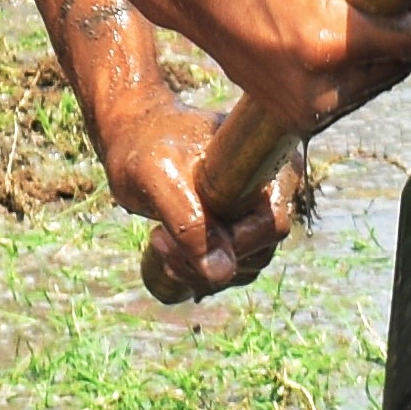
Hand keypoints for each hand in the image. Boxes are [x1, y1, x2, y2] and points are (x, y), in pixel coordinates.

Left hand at [94, 86, 302, 298]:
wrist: (134, 138)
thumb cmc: (147, 146)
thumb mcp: (159, 178)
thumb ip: (188, 224)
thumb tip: (222, 272)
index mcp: (274, 163)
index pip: (270, 225)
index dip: (227, 241)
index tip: (169, 231)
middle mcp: (276, 190)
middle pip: (258, 252)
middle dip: (204, 259)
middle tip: (157, 239)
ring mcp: (258, 213)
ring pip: (242, 267)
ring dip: (197, 269)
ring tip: (158, 239)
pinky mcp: (238, 229)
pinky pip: (229, 268)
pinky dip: (197, 270)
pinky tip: (166, 249)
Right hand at [173, 0, 410, 141]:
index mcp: (327, 42)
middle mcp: (320, 89)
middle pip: (401, 66)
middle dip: (398, 32)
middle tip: (375, 3)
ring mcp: (308, 111)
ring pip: (379, 84)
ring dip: (378, 55)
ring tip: (349, 21)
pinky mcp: (299, 121)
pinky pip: (353, 97)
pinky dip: (353, 72)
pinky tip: (331, 44)